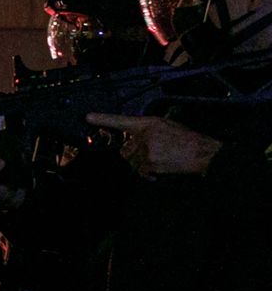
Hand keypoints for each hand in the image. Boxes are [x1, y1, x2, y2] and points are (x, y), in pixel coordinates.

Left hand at [85, 113, 221, 176]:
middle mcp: (145, 135)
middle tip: (151, 153)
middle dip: (133, 154)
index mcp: (149, 123)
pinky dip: (148, 172)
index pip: (122, 120)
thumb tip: (136, 135)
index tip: (88, 118)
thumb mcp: (168, 125)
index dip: (104, 119)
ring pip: (132, 161)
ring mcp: (146, 149)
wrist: (202, 153)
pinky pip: (140, 171)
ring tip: (160, 159)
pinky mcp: (149, 162)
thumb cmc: (188, 139)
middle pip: (124, 149)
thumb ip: (149, 129)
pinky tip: (161, 167)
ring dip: (142, 164)